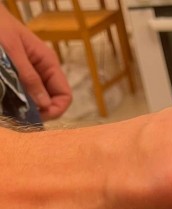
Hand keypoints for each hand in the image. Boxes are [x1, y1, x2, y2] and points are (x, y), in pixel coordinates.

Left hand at [0, 5, 71, 119]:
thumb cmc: (0, 27)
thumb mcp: (14, 53)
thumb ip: (29, 78)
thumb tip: (45, 105)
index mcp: (49, 64)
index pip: (65, 95)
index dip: (55, 109)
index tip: (37, 117)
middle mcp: (44, 71)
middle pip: (52, 100)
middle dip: (41, 110)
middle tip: (22, 116)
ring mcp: (33, 73)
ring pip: (38, 99)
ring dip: (29, 106)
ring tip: (14, 109)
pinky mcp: (20, 75)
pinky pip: (26, 93)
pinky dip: (20, 100)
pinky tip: (10, 102)